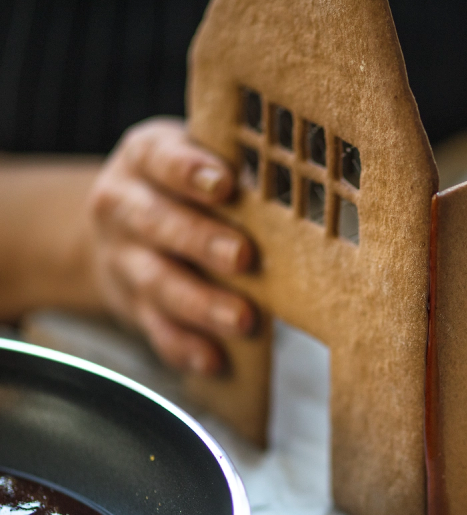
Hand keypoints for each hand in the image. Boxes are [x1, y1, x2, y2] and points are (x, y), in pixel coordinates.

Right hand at [88, 118, 254, 374]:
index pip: (161, 158)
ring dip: (202, 304)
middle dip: (202, 241)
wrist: (121, 227)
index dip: (190, 171)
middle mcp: (123, 205)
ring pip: (158, 282)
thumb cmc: (183, 185)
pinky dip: (184, 346)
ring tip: (243, 319)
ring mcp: (123, 259)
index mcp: (144, 158)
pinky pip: (155, 329)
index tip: (225, 185)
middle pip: (159, 223)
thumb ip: (235, 164)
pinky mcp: (131, 305)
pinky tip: (214, 359)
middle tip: (243, 257)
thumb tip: (298, 181)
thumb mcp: (197, 155)